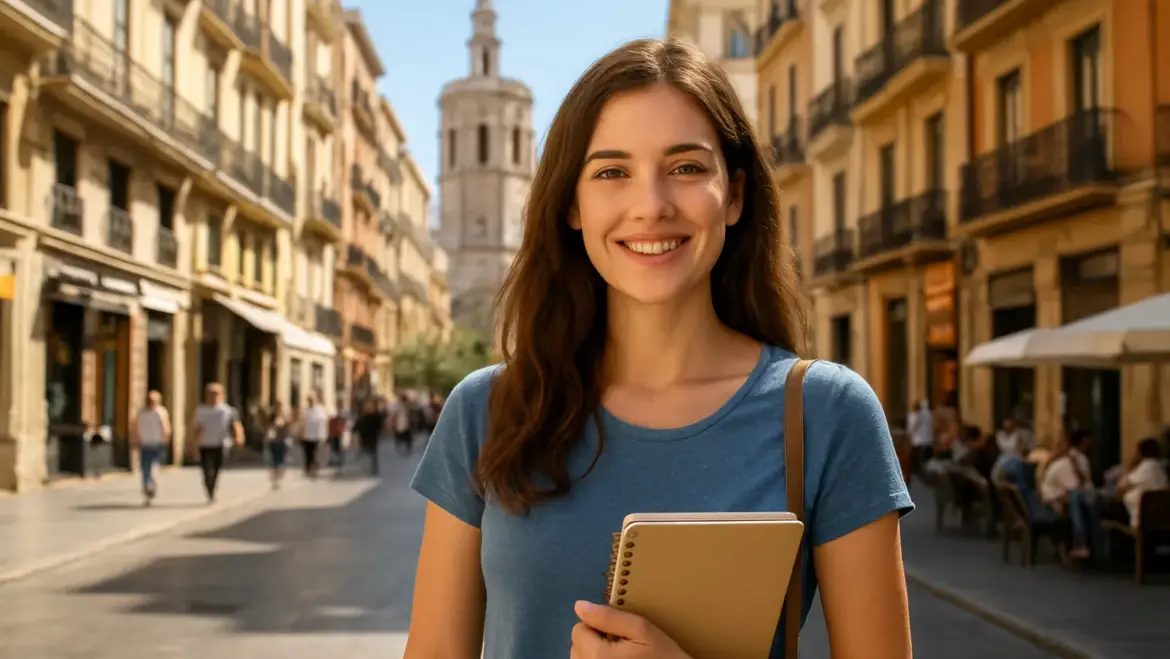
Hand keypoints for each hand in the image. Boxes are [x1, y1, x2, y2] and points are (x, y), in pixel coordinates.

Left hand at [570, 601, 690, 658]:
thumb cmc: (663, 656)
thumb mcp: (641, 630)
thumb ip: (608, 617)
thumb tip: (579, 606)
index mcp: (597, 656)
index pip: (578, 630)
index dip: (598, 626)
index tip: (618, 633)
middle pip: (576, 647)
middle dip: (593, 641)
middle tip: (620, 645)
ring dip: (594, 655)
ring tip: (619, 657)